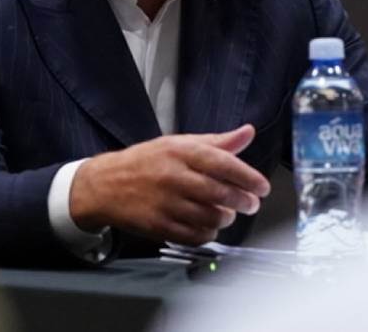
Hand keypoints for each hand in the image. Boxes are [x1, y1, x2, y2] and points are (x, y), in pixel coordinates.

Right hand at [69, 124, 270, 245]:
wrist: (105, 184)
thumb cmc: (146, 161)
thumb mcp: (179, 143)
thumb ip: (216, 142)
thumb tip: (248, 132)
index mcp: (180, 152)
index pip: (223, 163)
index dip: (248, 177)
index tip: (263, 187)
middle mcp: (173, 176)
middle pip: (219, 193)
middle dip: (242, 201)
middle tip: (251, 204)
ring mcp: (164, 203)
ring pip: (209, 217)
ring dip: (225, 218)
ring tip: (227, 213)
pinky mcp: (158, 225)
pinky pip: (193, 235)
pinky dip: (208, 233)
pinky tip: (209, 226)